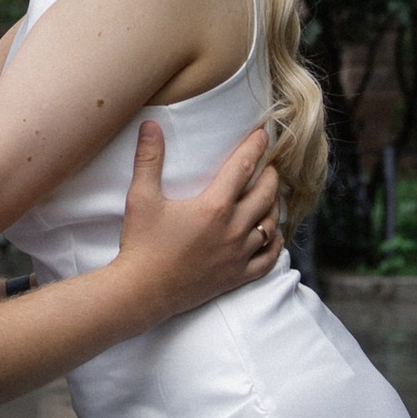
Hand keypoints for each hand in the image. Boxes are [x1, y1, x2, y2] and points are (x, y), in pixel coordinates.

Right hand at [114, 121, 281, 318]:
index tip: (264, 134)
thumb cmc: (141, 244)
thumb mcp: (141, 198)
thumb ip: (148, 159)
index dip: (255, 147)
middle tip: (269, 164)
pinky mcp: (236, 276)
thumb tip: (150, 125)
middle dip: (271, 175)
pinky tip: (274, 234)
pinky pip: (268, 259)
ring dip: (274, 205)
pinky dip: (275, 244)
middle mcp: (232, 229)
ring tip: (272, 195)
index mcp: (213, 207)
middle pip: (265, 194)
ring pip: (270, 224)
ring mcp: (238, 255)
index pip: (243, 167)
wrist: (141, 292)